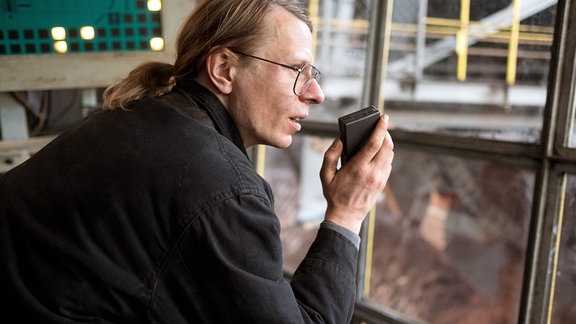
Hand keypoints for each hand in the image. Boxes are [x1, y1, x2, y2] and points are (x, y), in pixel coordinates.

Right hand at [320, 115, 393, 233]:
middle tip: (381, 125)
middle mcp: (372, 173)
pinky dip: (386, 154)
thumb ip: (330, 155)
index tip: (384, 118)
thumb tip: (340, 140)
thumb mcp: (325, 175)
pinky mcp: (383, 183)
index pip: (374, 143)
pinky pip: (389, 163)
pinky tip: (378, 152)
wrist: (346, 216)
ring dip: (387, 143)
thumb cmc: (334, 195)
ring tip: (379, 137)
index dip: (381, 128)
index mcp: (358, 168)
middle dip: (386, 132)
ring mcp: (380, 178)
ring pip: (390, 154)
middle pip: (386, 146)